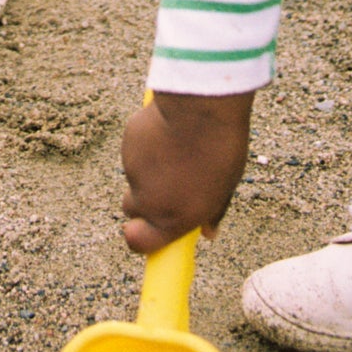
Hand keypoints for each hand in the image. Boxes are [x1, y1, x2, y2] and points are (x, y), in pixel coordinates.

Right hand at [120, 90, 254, 251]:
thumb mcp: (224, 189)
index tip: (145, 231)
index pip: (139, 243)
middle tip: (165, 184)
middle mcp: (148, 200)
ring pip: (134, 176)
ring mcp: (134, 171)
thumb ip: (210, 213)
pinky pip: (133, 150)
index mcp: (173, 219)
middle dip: (142, 200)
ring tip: (174, 149)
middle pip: (131, 208)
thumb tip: (208, 232)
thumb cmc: (219, 150)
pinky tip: (166, 132)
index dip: (138, 238)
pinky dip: (144, 146)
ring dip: (147, 169)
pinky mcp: (128, 143)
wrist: (201, 107)